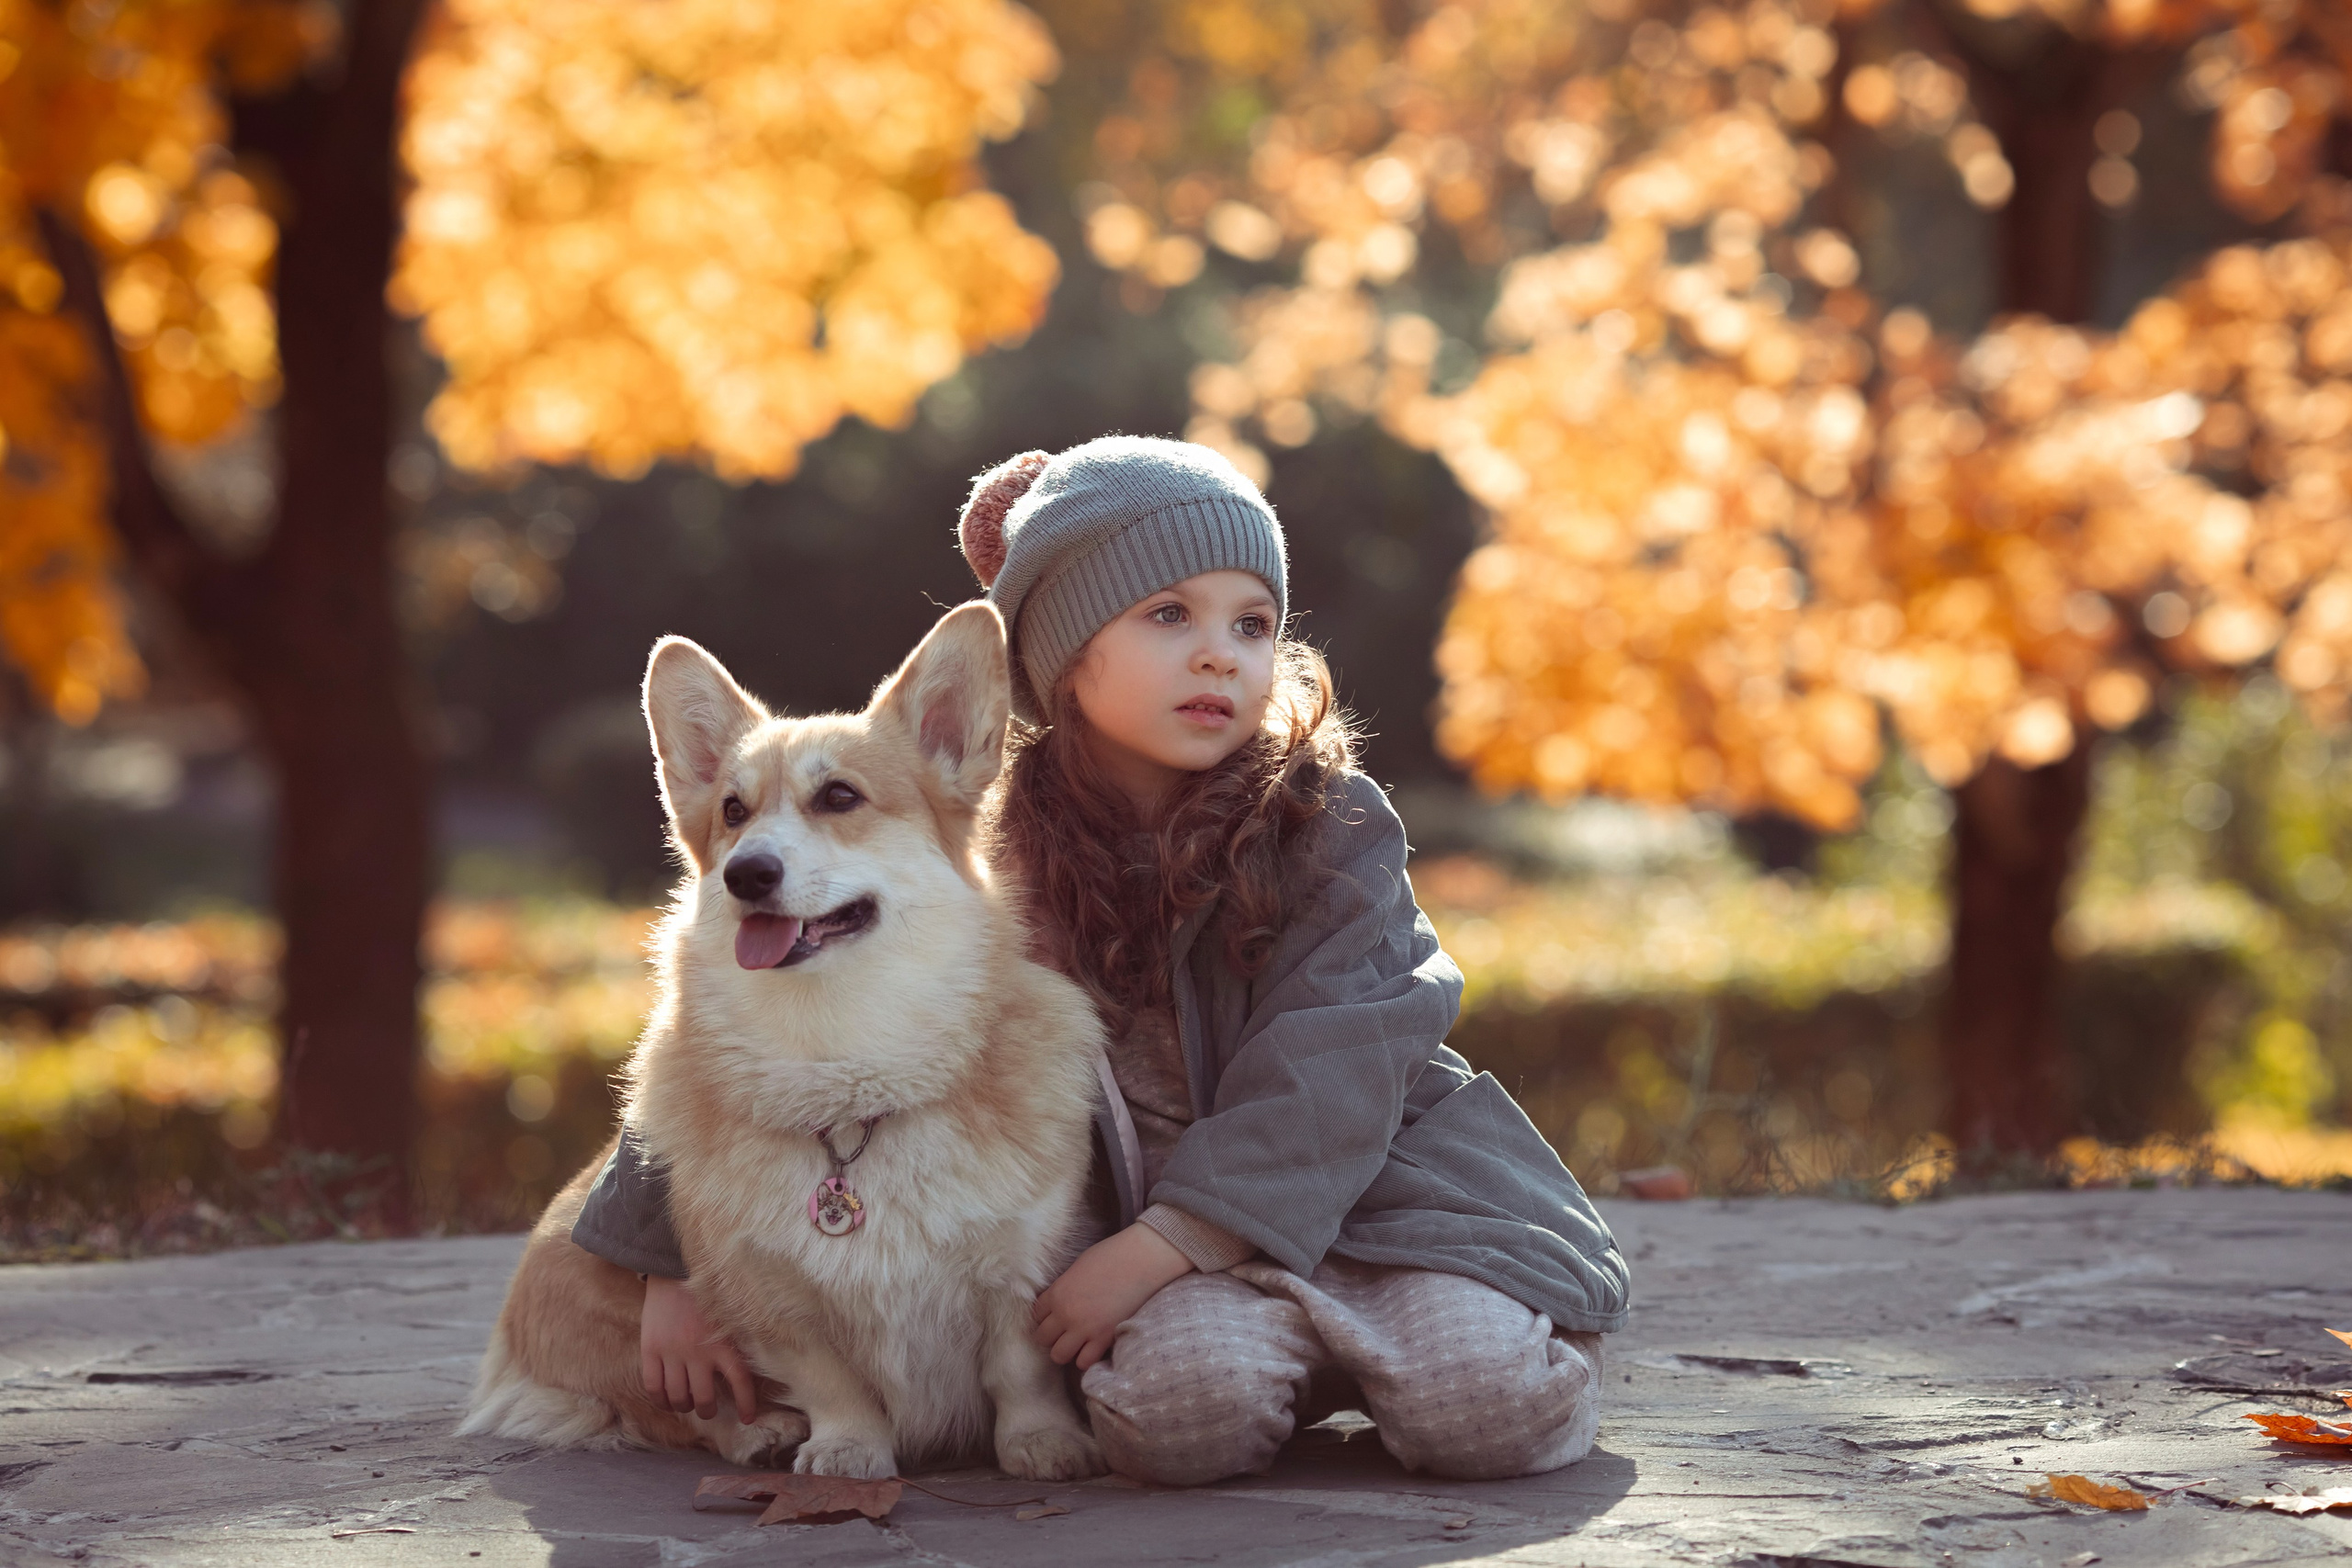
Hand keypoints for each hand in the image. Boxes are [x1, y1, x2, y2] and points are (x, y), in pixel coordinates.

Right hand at [640, 1274, 756, 1420]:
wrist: (674, 1270)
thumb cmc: (706, 1294)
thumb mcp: (727, 1317)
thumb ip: (733, 1342)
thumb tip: (744, 1371)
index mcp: (723, 1342)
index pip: (740, 1381)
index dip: (745, 1404)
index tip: (747, 1418)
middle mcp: (698, 1352)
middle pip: (704, 1398)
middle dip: (707, 1409)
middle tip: (707, 1409)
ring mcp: (672, 1352)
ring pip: (678, 1397)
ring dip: (684, 1407)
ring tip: (687, 1404)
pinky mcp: (651, 1349)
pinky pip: (653, 1386)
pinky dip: (660, 1400)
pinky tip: (665, 1401)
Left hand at [1029, 1223, 1192, 1370]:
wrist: (1141, 1260)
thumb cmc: (1111, 1256)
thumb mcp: (1077, 1268)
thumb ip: (1064, 1288)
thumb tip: (1059, 1302)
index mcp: (1057, 1293)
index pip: (1035, 1316)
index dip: (1044, 1317)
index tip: (1053, 1318)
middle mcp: (1066, 1314)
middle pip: (1043, 1338)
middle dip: (1051, 1336)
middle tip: (1064, 1331)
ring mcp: (1085, 1329)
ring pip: (1059, 1355)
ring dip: (1066, 1350)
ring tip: (1077, 1343)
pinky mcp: (1104, 1339)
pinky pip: (1084, 1361)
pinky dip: (1086, 1357)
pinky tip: (1092, 1347)